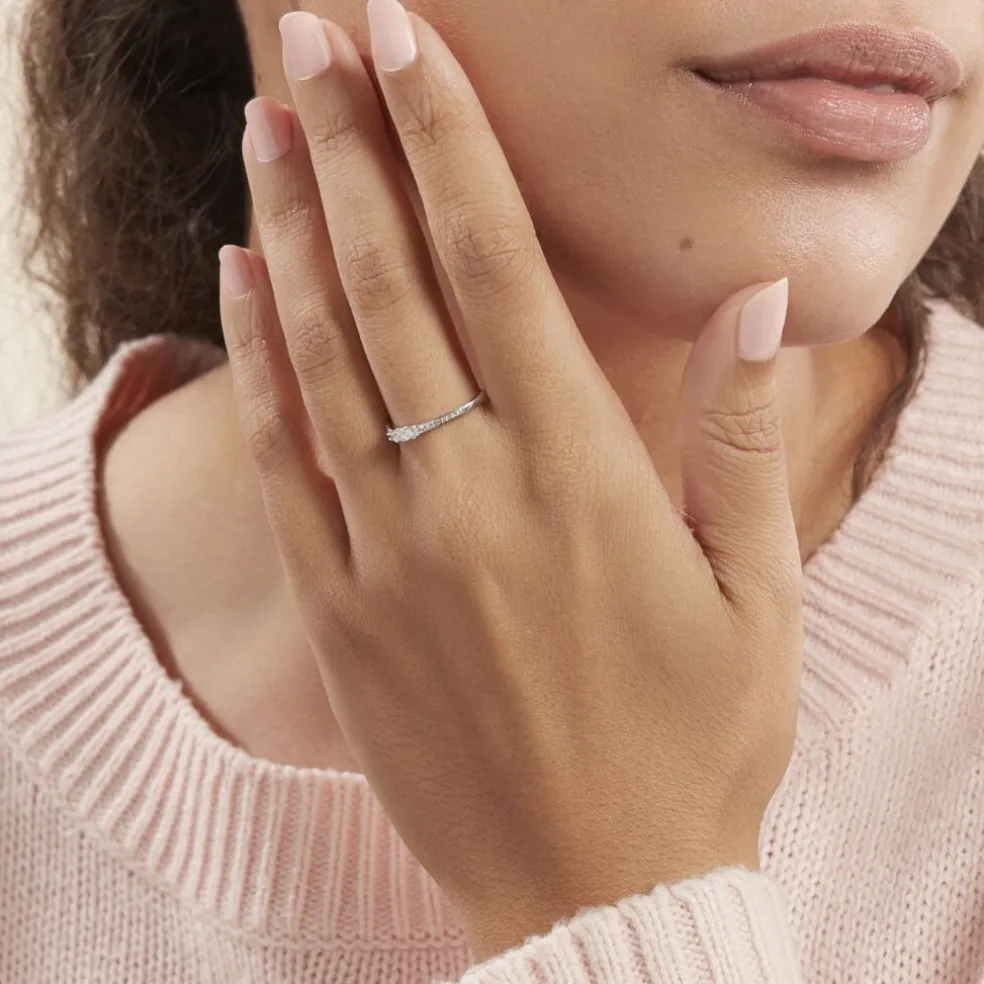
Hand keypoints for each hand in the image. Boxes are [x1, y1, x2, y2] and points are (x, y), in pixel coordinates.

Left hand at [219, 0, 803, 961]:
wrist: (594, 893)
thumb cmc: (693, 748)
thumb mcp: (756, 597)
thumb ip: (739, 439)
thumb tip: (756, 304)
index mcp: (578, 478)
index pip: (496, 264)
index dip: (449, 139)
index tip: (410, 42)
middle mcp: (469, 494)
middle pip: (391, 280)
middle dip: (354, 144)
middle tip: (320, 37)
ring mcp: (388, 550)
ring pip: (321, 352)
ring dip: (291, 226)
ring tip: (272, 123)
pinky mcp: (338, 607)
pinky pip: (282, 455)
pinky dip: (257, 355)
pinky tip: (238, 274)